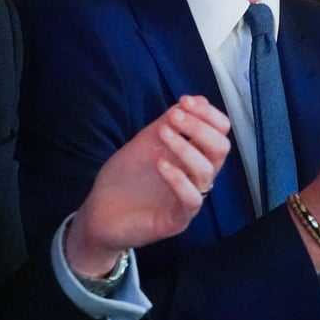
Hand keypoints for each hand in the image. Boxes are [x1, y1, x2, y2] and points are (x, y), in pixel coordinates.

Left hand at [66, 95, 230, 276]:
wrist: (99, 214)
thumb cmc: (125, 179)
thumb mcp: (145, 143)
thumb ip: (168, 124)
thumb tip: (193, 100)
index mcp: (193, 156)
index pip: (219, 132)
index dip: (208, 114)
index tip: (185, 101)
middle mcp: (196, 176)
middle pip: (221, 148)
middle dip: (200, 127)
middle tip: (174, 117)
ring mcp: (189, 198)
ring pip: (207, 171)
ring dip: (186, 147)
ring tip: (162, 134)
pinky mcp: (177, 219)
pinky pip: (192, 200)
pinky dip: (179, 179)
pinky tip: (161, 164)